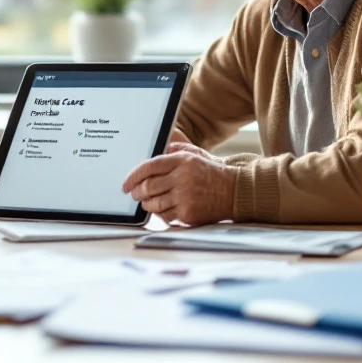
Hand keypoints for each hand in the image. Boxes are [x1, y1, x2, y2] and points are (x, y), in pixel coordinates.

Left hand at [121, 142, 236, 225]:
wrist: (235, 191)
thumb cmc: (210, 172)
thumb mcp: (194, 153)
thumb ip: (173, 148)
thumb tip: (153, 147)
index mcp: (181, 160)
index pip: (149, 167)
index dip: (133, 176)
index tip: (125, 184)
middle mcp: (182, 178)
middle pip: (148, 187)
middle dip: (137, 192)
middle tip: (134, 194)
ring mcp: (186, 197)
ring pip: (154, 203)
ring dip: (146, 204)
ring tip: (147, 202)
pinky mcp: (189, 213)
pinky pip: (165, 215)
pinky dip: (160, 214)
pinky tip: (162, 209)